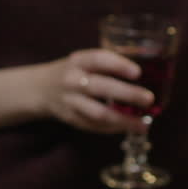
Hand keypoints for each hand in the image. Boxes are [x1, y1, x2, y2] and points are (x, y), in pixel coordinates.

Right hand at [37, 49, 152, 132]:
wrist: (39, 89)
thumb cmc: (73, 72)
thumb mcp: (83, 61)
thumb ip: (107, 64)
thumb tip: (148, 72)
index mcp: (78, 61)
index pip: (98, 60)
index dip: (118, 65)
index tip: (138, 72)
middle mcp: (72, 80)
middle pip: (100, 88)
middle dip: (127, 94)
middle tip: (148, 99)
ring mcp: (70, 101)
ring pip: (98, 113)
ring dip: (123, 120)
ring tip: (143, 124)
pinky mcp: (71, 118)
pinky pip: (94, 126)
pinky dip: (113, 128)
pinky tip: (129, 127)